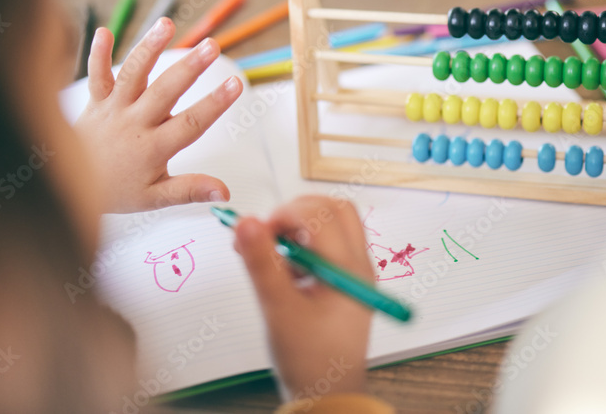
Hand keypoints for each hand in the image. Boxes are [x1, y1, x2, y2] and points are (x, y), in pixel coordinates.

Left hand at [75, 18, 242, 212]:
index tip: (236, 85)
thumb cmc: (115, 190)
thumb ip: (190, 190)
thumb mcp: (155, 197)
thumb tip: (225, 193)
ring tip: (166, 25)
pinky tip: (104, 31)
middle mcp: (134, 124)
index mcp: (153, 148)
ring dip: (148, 48)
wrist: (67, 184)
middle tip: (212, 47)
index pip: (190, 124)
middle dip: (190, 68)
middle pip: (165, 92)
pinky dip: (96, 54)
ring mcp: (113, 109)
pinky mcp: (95, 101)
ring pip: (133, 75)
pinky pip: (95, 75)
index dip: (215, 104)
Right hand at [235, 196, 372, 401]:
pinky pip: (331, 246)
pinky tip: (285, 272)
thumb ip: (261, 262)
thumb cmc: (307, 359)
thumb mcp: (278, 309)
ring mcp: (355, 272)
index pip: (320, 215)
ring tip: (274, 256)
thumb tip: (246, 221)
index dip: (284, 215)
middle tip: (267, 235)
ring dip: (302, 228)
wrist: (328, 395)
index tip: (257, 233)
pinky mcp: (346, 281)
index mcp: (348, 268)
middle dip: (296, 213)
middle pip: (334, 209)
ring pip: (335, 224)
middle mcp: (359, 264)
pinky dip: (306, 246)